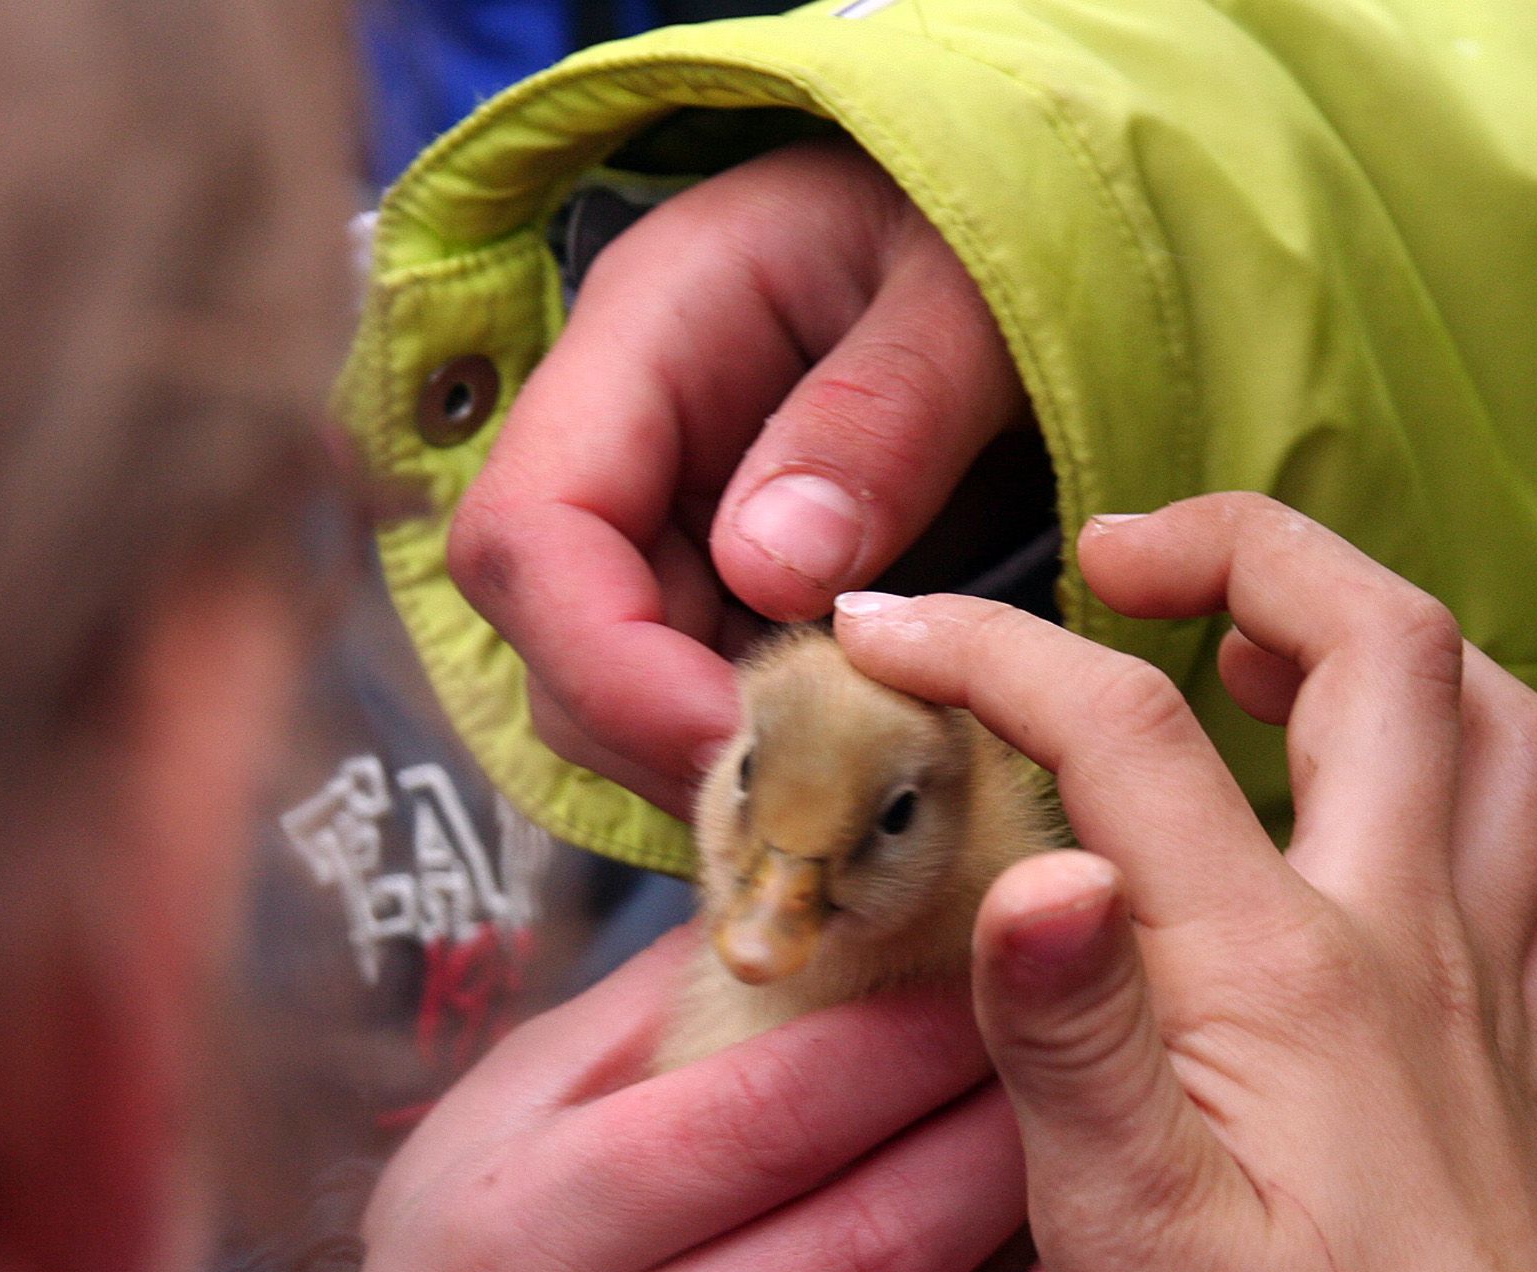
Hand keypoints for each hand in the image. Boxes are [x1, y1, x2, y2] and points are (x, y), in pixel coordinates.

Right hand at [360, 937, 1149, 1271]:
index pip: (766, 1111)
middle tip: (1111, 1062)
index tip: (1017, 954)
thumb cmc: (528, 1254)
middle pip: (872, 1251)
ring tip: (1137, 1212)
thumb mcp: (529, 1114)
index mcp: (515, 1234)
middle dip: (1017, 1140)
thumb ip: (659, 1002)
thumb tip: (819, 858)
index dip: (917, 1033)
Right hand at [446, 138, 1025, 817]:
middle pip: (556, 637)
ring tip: (860, 776)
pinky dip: (767, 743)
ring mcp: (661, 510)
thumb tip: (775, 571)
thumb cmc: (982, 226)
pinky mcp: (714, 576)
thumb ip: (885, 414)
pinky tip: (861, 756)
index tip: (733, 739)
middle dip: (666, 734)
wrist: (1005, 208)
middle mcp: (620, 434)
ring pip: (617, 687)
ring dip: (722, 753)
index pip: (531, 530)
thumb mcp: (967, 293)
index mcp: (644, 330)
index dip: (608, 664)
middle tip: (820, 798)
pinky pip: (698, 690)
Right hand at [833, 494, 1536, 1271]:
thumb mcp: (1126, 1235)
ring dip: (1399, 643)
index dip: (991, 652)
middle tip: (1126, 556)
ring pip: (1513, 728)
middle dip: (1251, 549)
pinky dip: (1518, 787)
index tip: (884, 636)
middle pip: (1383, 647)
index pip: (1126, 731)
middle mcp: (1408, 942)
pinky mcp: (1533, 1057)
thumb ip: (1071, 1035)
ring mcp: (1492, 989)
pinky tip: (1444, 807)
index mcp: (1281, 969)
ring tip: (1280, 645)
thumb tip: (1035, 862)